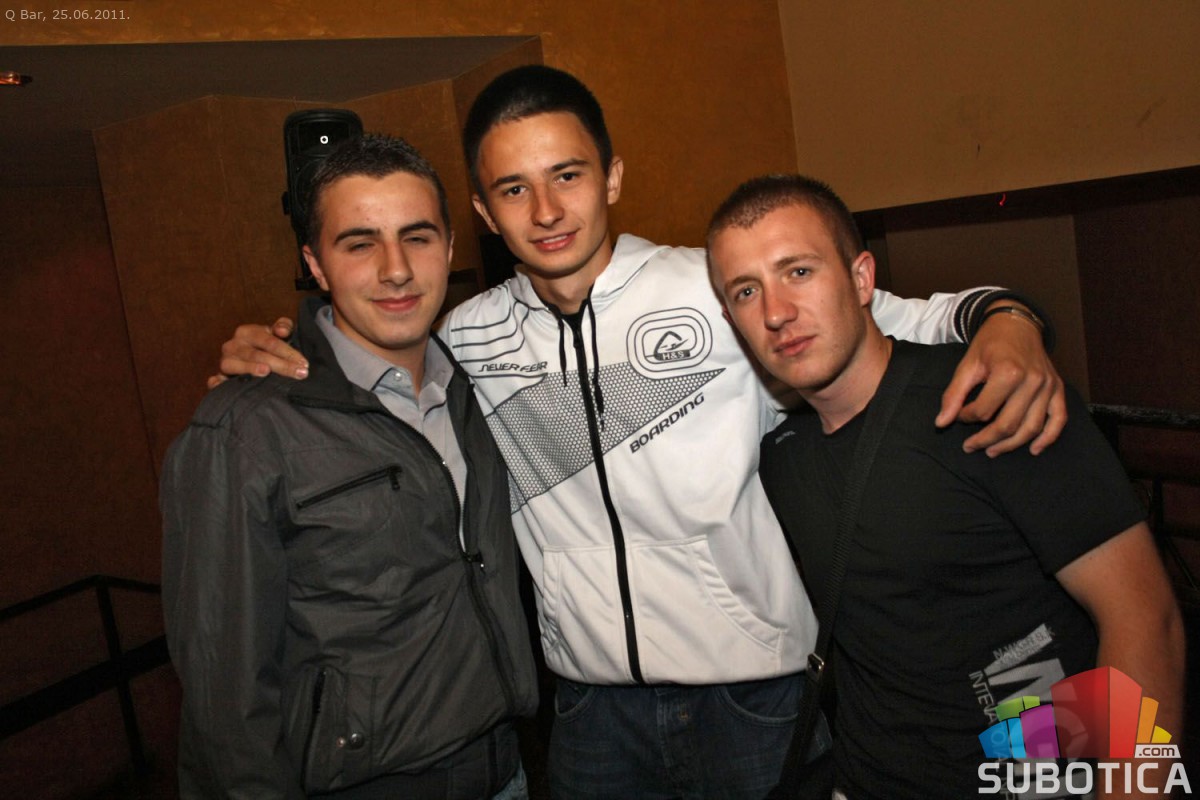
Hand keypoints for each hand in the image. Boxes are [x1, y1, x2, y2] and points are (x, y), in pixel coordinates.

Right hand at [206, 318, 305, 388]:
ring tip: (266, 372)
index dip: (288, 352)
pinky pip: (217, 380)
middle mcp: (233, 345)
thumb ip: (283, 327)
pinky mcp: (220, 376)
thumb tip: (282, 331)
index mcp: (247, 332)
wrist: (251, 356)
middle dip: (280, 364)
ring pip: (237, 365)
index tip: (304, 363)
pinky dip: (217, 383)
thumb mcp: (276, 333)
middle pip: (257, 354)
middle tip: (299, 373)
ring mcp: (225, 361)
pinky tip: (219, 384)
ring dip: (251, 368)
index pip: (270, 342)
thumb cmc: (267, 345)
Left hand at [936, 308, 1065, 455]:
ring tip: (992, 451)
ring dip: (1011, 445)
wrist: (1016, 323)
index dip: (966, 418)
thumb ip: (953, 394)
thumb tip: (941, 423)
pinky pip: (1058, 419)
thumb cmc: (990, 344)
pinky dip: (1048, 438)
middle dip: (986, 440)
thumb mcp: (967, 365)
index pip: (983, 411)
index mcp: (1008, 373)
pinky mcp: (1057, 388)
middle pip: (1008, 424)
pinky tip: (1033, 450)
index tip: (960, 416)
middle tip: (971, 447)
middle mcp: (1032, 381)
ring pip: (1031, 428)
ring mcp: (1048, 386)